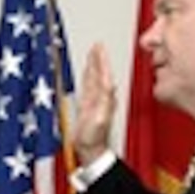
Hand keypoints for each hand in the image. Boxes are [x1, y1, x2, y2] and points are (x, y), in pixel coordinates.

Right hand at [72, 44, 117, 164]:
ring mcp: (94, 100)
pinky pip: (88, 85)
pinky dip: (87, 76)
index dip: (101, 60)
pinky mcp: (87, 105)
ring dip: (93, 64)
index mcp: (105, 98)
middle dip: (98, 58)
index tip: (99, 47)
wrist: (90, 149)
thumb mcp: (100, 118)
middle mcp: (101, 97)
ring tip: (92, 53)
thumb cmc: (94, 137)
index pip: (103, 74)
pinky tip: (86, 71)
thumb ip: (104, 100)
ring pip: (94, 77)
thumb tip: (108, 83)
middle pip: (99, 72)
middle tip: (97, 45)